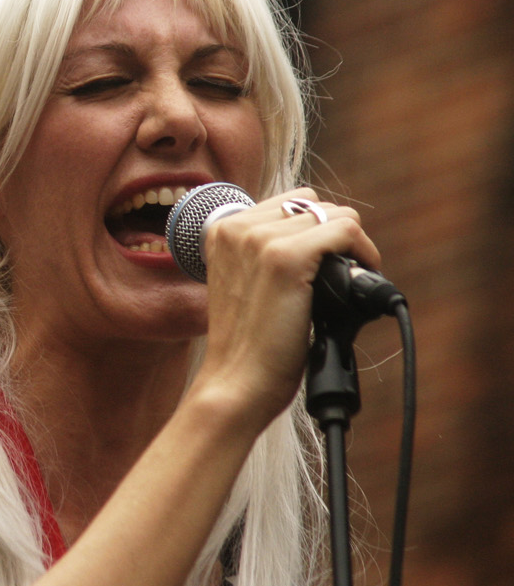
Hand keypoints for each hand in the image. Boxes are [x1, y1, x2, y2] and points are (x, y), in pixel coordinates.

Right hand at [191, 188, 381, 429]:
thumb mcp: (245, 283)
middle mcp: (236, 227)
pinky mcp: (285, 257)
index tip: (322, 264)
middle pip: (313, 203)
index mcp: (221, 230)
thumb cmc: (248, 344)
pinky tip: (359, 277)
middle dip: (333, 233)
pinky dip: (364, 252)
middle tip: (338, 272)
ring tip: (346, 279)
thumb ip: (265, 253)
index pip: (289, 203)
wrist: (238, 382)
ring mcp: (259, 240)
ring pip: (335, 214)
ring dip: (351, 244)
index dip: (314, 230)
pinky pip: (346, 230)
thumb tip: (322, 240)